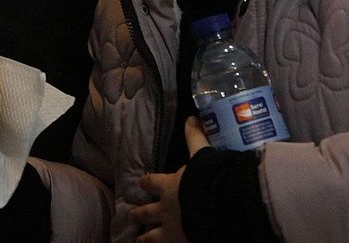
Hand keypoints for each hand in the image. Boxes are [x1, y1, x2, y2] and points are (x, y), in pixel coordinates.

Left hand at [133, 118, 208, 242]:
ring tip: (137, 240)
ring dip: (144, 237)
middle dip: (139, 212)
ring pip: (151, 236)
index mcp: (169, 186)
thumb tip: (191, 118)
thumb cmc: (208, 179)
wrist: (217, 206)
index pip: (152, 182)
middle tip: (131, 213)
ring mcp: (170, 229)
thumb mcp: (202, 155)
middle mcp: (166, 208)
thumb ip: (195, 138)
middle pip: (147, 211)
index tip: (141, 183)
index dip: (146, 183)